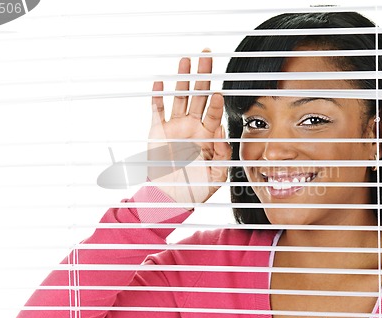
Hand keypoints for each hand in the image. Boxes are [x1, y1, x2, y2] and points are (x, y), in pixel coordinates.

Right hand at [148, 50, 230, 206]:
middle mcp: (193, 126)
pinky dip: (158, 96)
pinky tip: (161, 81)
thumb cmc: (197, 187)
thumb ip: (223, 156)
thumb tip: (223, 133)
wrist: (171, 197)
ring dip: (182, 79)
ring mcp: (175, 126)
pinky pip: (158, 110)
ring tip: (185, 60)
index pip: (214, 113)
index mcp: (208, 135)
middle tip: (207, 56)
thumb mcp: (217, 175)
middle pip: (199, 96)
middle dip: (203, 76)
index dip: (216, 103)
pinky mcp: (158, 130)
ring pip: (180, 97)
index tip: (219, 93)